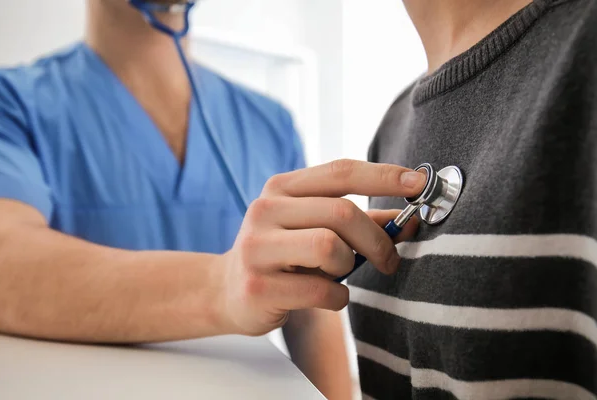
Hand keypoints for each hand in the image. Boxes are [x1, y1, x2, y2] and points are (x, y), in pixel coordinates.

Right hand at [218, 159, 425, 335]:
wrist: (227, 290)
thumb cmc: (284, 256)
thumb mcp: (315, 229)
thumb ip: (360, 221)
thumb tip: (409, 220)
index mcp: (281, 188)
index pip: (340, 172)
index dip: (383, 176)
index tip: (418, 182)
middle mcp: (265, 210)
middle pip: (341, 212)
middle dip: (377, 239)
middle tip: (389, 260)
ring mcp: (257, 247)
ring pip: (330, 247)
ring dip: (349, 266)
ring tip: (339, 274)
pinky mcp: (258, 285)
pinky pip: (321, 291)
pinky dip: (338, 297)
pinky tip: (327, 297)